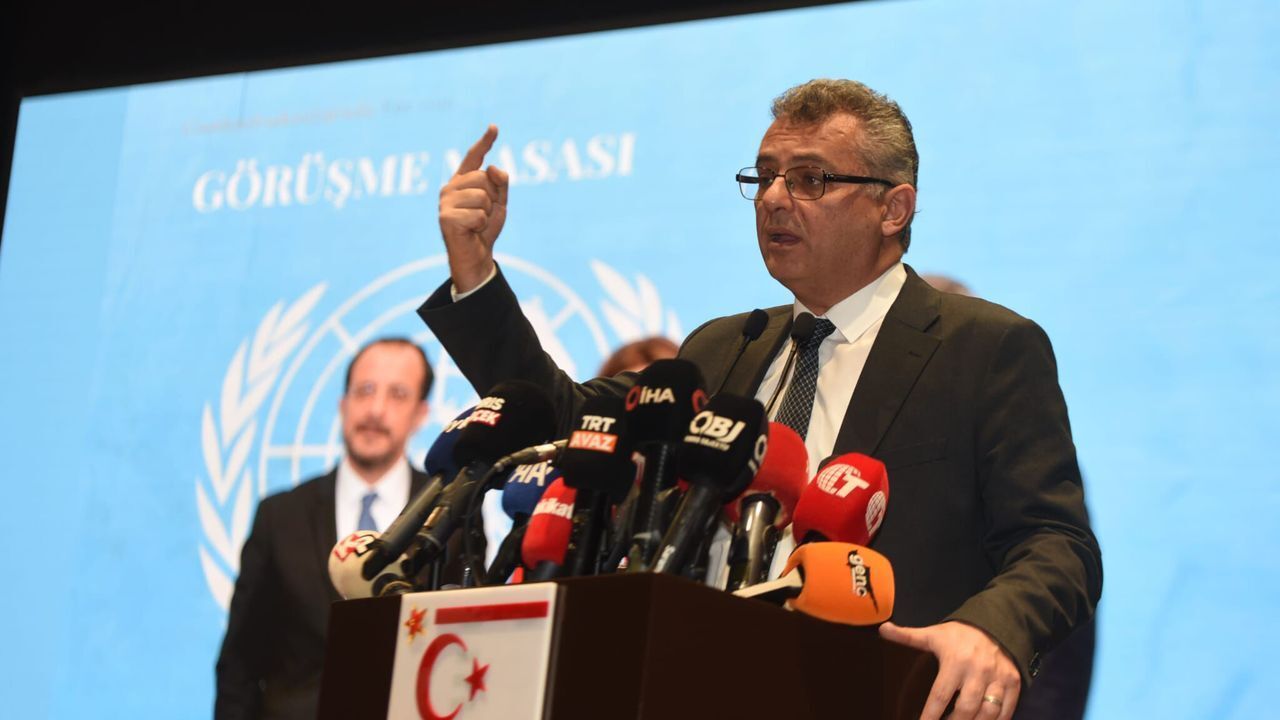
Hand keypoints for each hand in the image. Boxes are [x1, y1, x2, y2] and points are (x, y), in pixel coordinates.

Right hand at [438, 124, 508, 292]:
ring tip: (477, 224)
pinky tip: (472, 231)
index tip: (495, 127)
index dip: (485, 142)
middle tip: (484, 215)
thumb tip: (493, 167)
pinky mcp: (445, 217)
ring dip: (487, 214)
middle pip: (484, 178)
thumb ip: (500, 183)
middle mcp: (450, 187)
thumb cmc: (485, 229)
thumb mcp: (499, 203)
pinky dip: (481, 225)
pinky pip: (478, 214)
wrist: (476, 256)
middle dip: (492, 199)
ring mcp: (446, 201)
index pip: (474, 157)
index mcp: (463, 181)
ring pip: (482, 197)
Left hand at [879, 621, 1019, 719]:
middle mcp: (978, 671)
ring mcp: (998, 678)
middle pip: (966, 709)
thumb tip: (882, 629)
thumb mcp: (933, 634)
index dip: (930, 715)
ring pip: (988, 713)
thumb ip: (908, 636)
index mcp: (956, 661)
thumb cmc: (959, 634)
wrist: (996, 623)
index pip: (940, 695)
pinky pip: (1007, 710)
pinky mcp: (1014, 683)